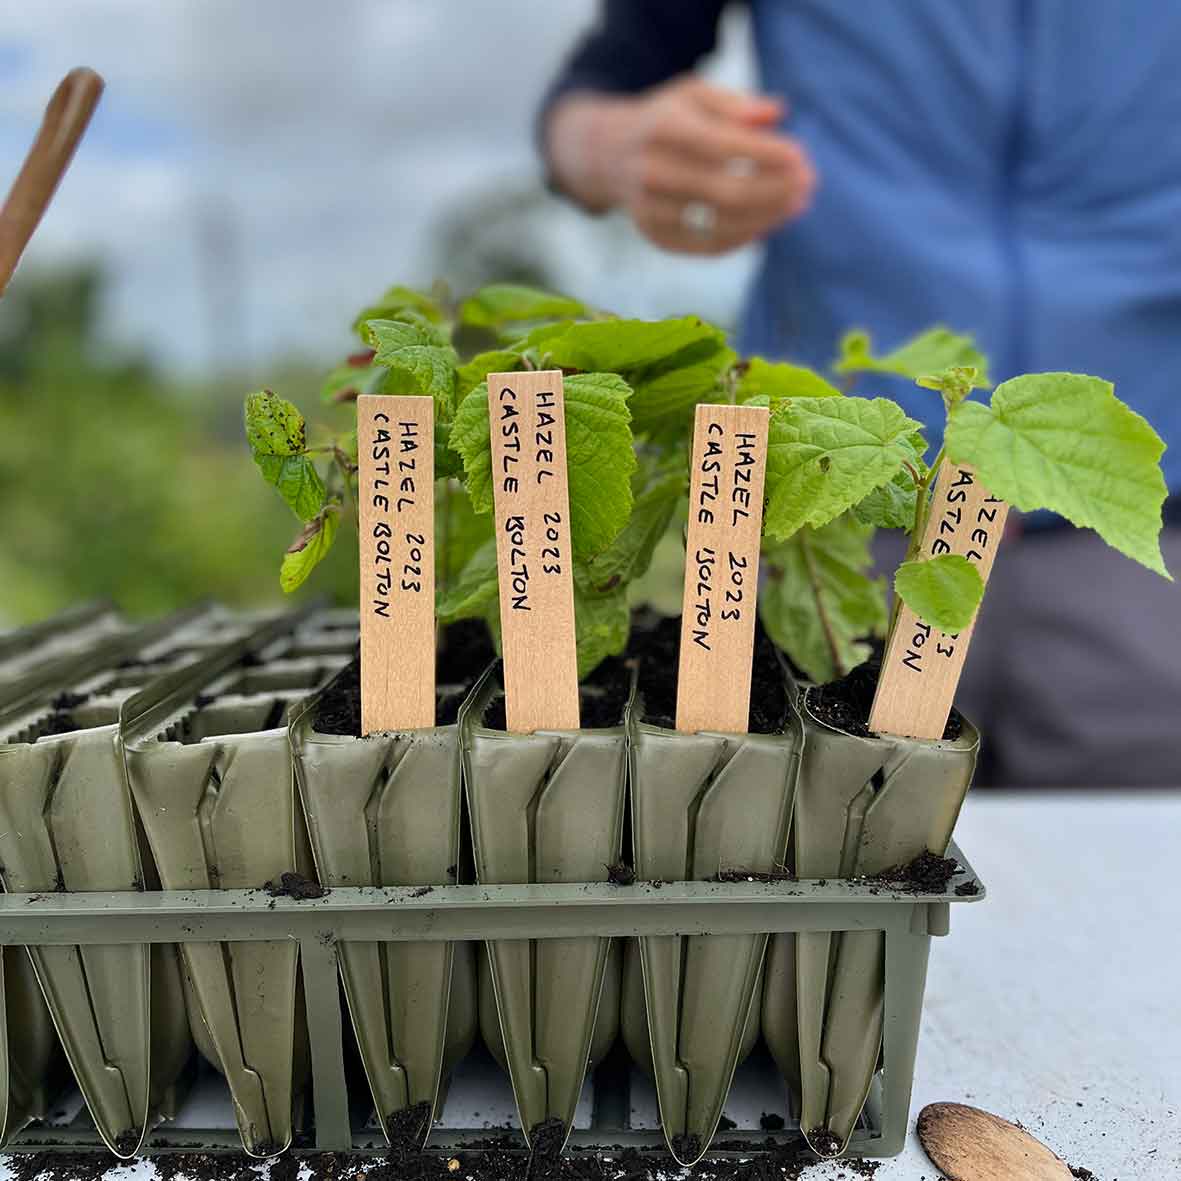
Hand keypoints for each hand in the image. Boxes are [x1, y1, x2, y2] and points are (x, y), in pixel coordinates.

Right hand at [547, 77, 815, 255]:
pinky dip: (741, 239)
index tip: (802, 158)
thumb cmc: (663, 120)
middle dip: (775, 191)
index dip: (767, 155)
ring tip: (795, 205)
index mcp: (662, 129)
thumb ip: (734, 104)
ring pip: (720, 225)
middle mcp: (651, 171)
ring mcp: (649, 209)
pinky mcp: (654, 235)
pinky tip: (765, 224)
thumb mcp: (692, 95)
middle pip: (727, 192)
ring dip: (766, 219)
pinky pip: (706, 247)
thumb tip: (776, 115)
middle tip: (808, 185)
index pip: (724, 146)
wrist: (605, 154)